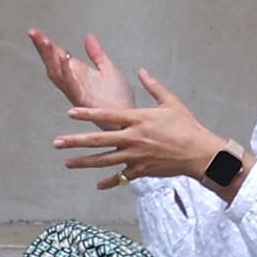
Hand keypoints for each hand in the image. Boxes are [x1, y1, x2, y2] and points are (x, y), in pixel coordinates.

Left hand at [32, 28, 221, 187]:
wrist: (199, 152)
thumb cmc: (186, 125)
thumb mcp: (171, 102)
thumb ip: (153, 87)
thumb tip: (141, 71)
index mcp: (138, 119)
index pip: (107, 114)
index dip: (87, 113)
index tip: (70, 113)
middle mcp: (133, 138)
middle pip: (99, 139)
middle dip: (76, 141)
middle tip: (57, 142)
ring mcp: (135, 156)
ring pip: (104, 160)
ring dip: (84, 162)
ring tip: (67, 163)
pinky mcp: (141, 170)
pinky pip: (121, 176)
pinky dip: (109, 181)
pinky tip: (97, 185)